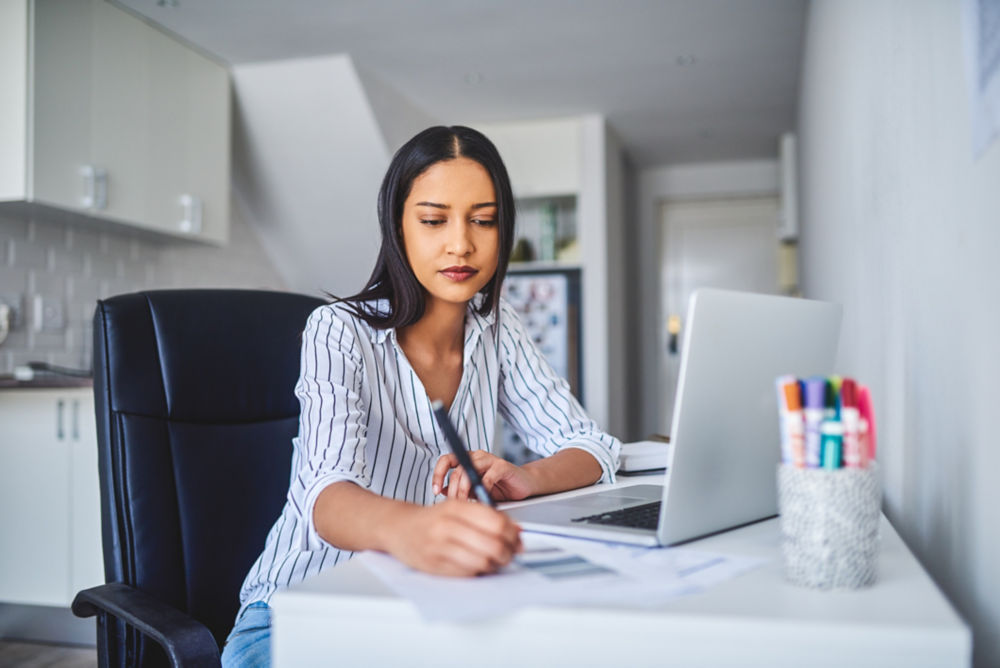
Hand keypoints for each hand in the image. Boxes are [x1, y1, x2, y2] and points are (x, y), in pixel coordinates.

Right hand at [385, 500, 521, 575]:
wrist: (398, 527)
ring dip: (496, 565)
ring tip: (496, 561)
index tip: (518, 540)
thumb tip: (516, 530)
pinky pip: (467, 573)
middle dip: (508, 553)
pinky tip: (478, 566)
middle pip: (494, 544)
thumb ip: (486, 516)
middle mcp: (447, 526)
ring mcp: (439, 547)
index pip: (497, 522)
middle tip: (510, 554)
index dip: (513, 534)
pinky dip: (479, 571)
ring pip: (483, 561)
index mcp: (456, 507)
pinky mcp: (434, 565)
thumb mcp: (457, 507)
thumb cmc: (432, 519)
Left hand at [432, 451, 538, 501]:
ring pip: (469, 470)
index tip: (435, 491)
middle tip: (454, 504)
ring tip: (466, 503)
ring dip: (465, 489)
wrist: (523, 486)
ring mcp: (490, 460)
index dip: (438, 474)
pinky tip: (483, 501)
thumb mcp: (475, 491)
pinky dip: (484, 490)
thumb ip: (459, 489)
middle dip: (453, 489)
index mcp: (468, 460)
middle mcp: (477, 457)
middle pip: (457, 469)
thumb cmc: (500, 488)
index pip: (446, 460)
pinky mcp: (502, 466)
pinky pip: (488, 477)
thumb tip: (441, 491)